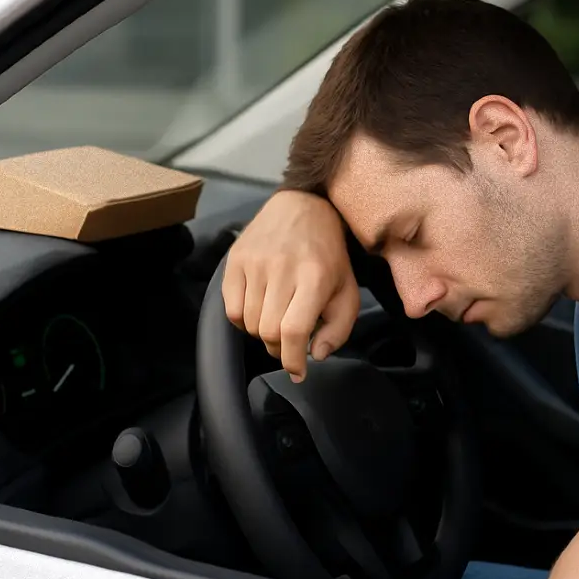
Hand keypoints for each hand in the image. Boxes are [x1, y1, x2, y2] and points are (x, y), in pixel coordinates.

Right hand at [222, 189, 359, 380]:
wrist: (302, 207)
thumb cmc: (327, 254)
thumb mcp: (347, 290)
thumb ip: (338, 328)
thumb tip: (316, 355)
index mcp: (314, 277)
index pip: (293, 330)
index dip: (293, 360)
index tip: (297, 372)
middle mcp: (281, 269)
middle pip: (268, 331)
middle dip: (279, 348)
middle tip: (288, 342)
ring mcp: (254, 263)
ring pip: (248, 323)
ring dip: (261, 334)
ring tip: (275, 320)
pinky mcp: (235, 260)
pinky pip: (231, 309)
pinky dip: (243, 321)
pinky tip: (257, 310)